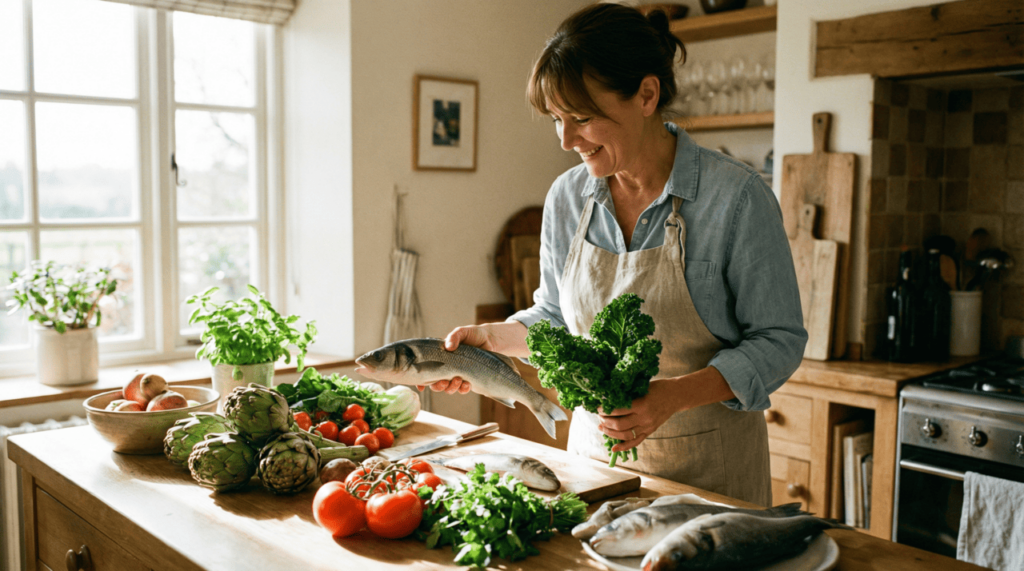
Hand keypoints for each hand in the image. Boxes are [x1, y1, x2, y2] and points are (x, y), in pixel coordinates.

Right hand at [415, 322, 529, 394]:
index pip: (427, 370)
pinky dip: (463, 388)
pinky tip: (467, 383)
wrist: (490, 340)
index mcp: (440, 358)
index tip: (421, 386)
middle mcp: (447, 368)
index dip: (422, 380)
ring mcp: (457, 375)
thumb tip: (449, 347)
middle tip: (444, 381)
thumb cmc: (473, 335)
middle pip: (436, 383)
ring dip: (451, 387)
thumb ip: (454, 337)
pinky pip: (463, 389)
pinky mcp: (469, 380)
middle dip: (438, 386)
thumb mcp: (462, 332)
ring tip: (458, 380)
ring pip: (448, 388)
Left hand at [596, 368, 734, 452]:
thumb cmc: (658, 388)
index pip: (618, 410)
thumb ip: (628, 396)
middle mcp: (644, 418)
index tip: (597, 407)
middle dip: (605, 421)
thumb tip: (608, 399)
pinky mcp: (650, 431)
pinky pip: (635, 442)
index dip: (605, 410)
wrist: (676, 396)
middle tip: (599, 416)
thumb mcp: (641, 388)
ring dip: (610, 433)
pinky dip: (623, 447)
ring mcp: (647, 426)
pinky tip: (613, 448)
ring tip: (602, 427)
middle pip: (619, 425)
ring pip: (625, 435)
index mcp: (641, 404)